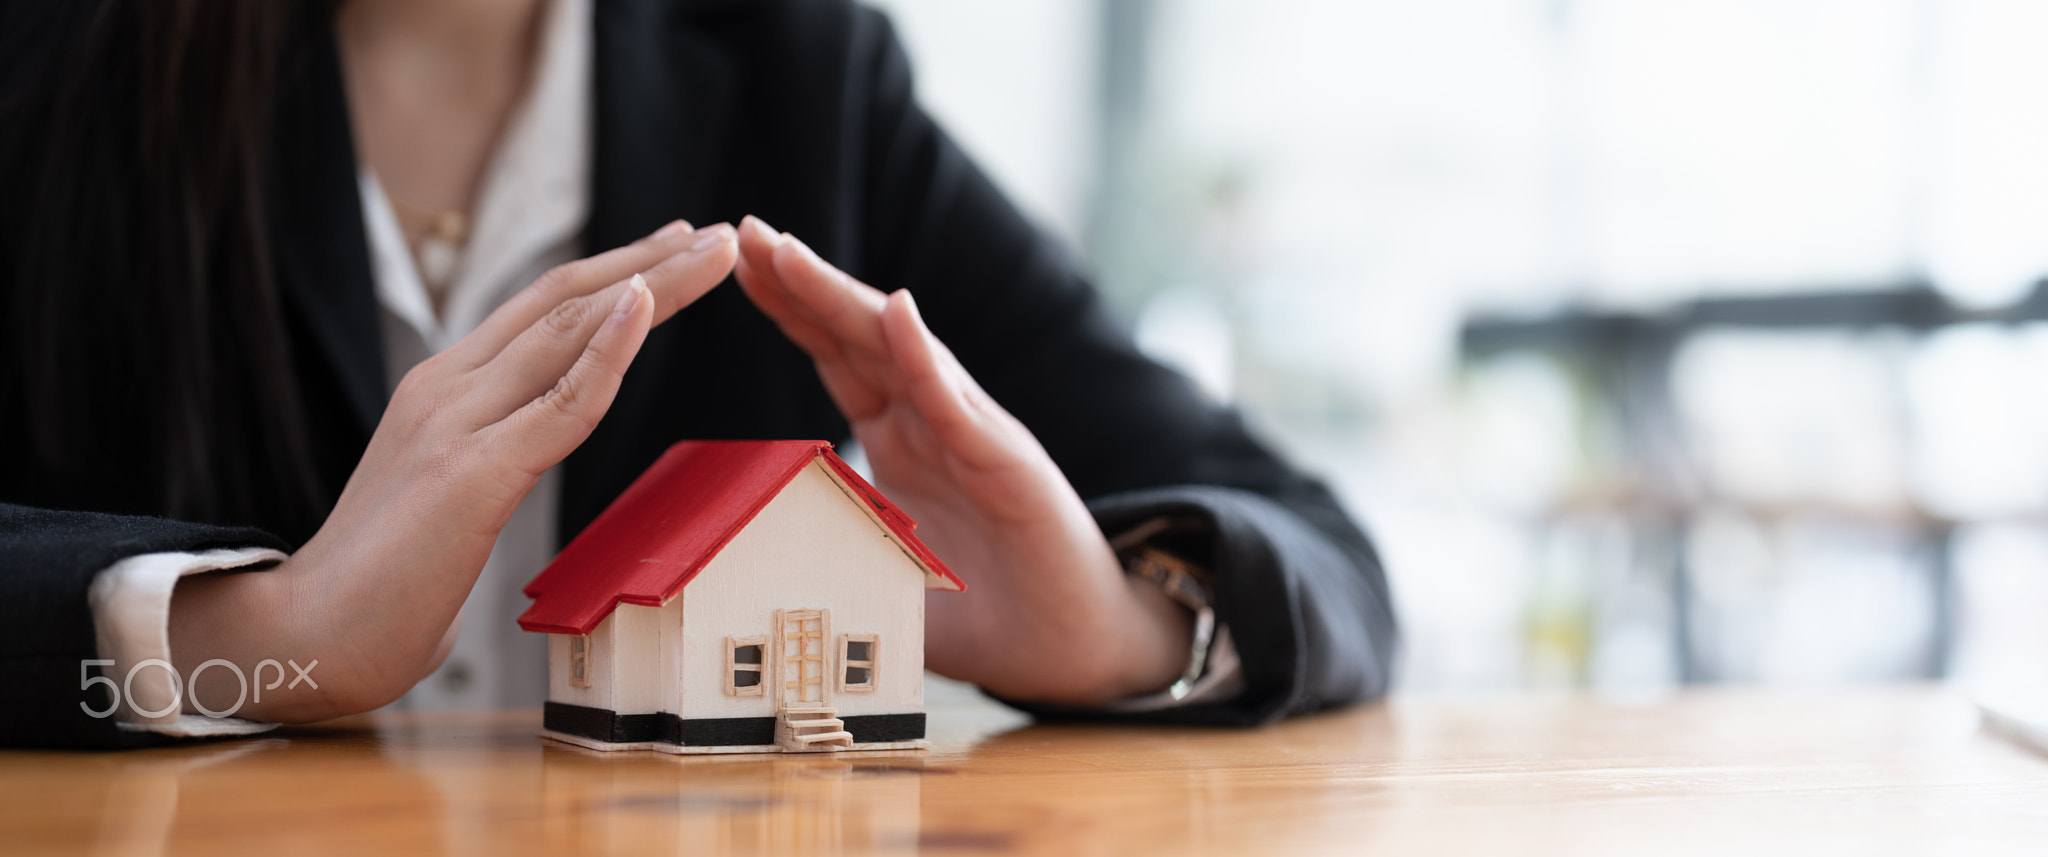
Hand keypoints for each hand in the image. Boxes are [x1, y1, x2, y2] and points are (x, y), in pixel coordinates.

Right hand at [169, 221, 738, 720]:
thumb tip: (518, 475)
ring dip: (655, 284)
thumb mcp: (448, 502)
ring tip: (716, 251)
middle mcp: (448, 387)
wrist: (307, 636)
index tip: (671, 252)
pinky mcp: (473, 472)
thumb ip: (489, 468)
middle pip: (564, 301)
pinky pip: (562, 401)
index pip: (539, 310)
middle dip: (649, 262)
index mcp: (441, 390)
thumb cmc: (382, 588)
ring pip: (573, 331)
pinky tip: (648, 303)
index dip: (610, 274)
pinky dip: (611, 348)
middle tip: (718, 234)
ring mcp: (458, 423)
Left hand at [733, 216, 1190, 704]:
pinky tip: (894, 311)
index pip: (839, 358)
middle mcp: (937, 422)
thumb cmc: (990, 615)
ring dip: (844, 300)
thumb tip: (754, 585)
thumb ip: (835, 565)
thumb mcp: (886, 585)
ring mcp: (974, 436)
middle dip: (801, 283)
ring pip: (901, 352)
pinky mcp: (1008, 465)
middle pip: (859, 337)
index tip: (738, 265)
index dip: (792, 310)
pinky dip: (924, 358)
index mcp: (905, 442)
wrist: (1076, 649)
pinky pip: (957, 405)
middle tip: (745, 230)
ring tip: (789, 254)